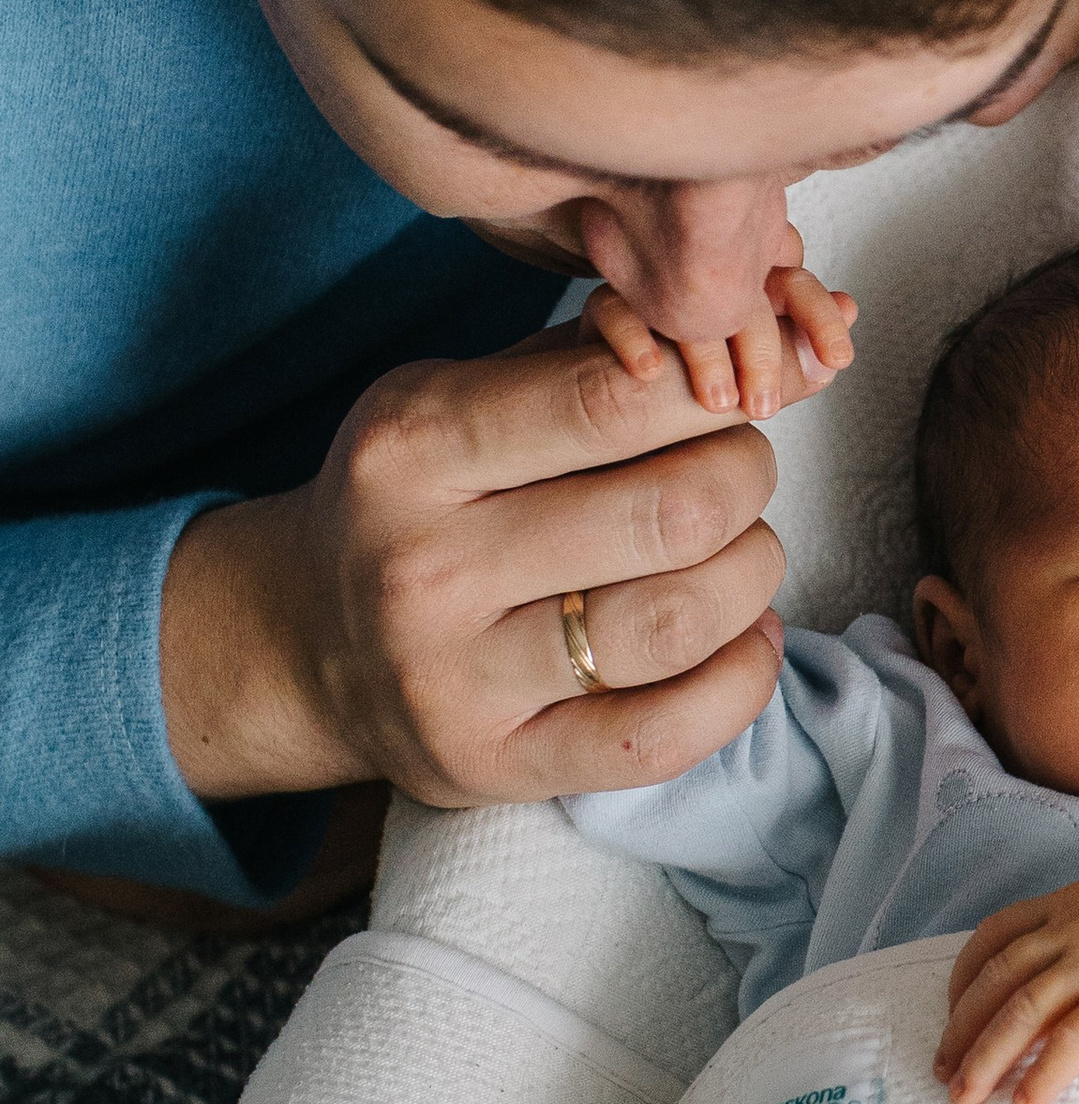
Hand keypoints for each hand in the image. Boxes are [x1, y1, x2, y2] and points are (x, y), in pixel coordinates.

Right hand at [160, 312, 847, 813]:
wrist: (299, 643)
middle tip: (739, 468)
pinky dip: (740, 679)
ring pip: (679, 621)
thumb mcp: (457, 398)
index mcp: (416, 446)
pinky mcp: (496, 765)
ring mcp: (458, 679)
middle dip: (744, 476)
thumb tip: (754, 338)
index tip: (736, 386)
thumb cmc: (416, 499)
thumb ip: (587, 362)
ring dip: (751, 573)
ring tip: (740, 550)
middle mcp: (427, 566)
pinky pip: (665, 736)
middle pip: (671, 512)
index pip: (613, 400)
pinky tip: (741, 637)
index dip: (712, 390)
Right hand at [581, 232, 855, 422]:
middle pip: (747, 280)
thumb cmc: (683, 386)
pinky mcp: (607, 303)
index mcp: (749, 285)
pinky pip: (615, 304)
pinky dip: (635, 336)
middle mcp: (706, 275)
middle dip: (764, 348)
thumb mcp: (746, 379)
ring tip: (719, 402)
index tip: (839, 359)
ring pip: (687, 293)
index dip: (820, 316)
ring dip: (707, 350)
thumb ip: (791, 362)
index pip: (793, 282)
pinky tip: (651, 370)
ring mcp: (656, 284)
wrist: (604, 403)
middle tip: (763, 403)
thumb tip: (838, 348)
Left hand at [934, 880, 1078, 1103]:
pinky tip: (1027, 1102)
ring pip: (1022, 1010)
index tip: (950, 1018)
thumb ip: (1070, 940)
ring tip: (966, 1097)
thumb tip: (1025, 996)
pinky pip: (1071, 1040)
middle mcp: (1075, 926)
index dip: (961, 981)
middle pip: (997, 979)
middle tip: (945, 1073)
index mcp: (1068, 904)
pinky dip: (1042, 1073)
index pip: (992, 936)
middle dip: (962, 1030)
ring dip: (986, 1058)